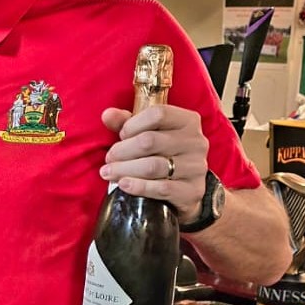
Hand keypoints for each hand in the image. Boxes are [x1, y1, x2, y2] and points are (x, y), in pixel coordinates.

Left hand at [99, 104, 207, 221]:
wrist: (183, 188)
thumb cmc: (161, 154)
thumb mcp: (146, 133)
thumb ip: (126, 122)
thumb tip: (107, 115)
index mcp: (187, 121)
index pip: (157, 114)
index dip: (133, 124)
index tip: (121, 135)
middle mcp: (196, 142)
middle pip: (150, 141)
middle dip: (122, 150)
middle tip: (109, 158)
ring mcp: (196, 167)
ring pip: (153, 166)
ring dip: (125, 170)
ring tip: (109, 173)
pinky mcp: (192, 190)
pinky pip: (162, 188)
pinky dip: (138, 186)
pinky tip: (123, 184)